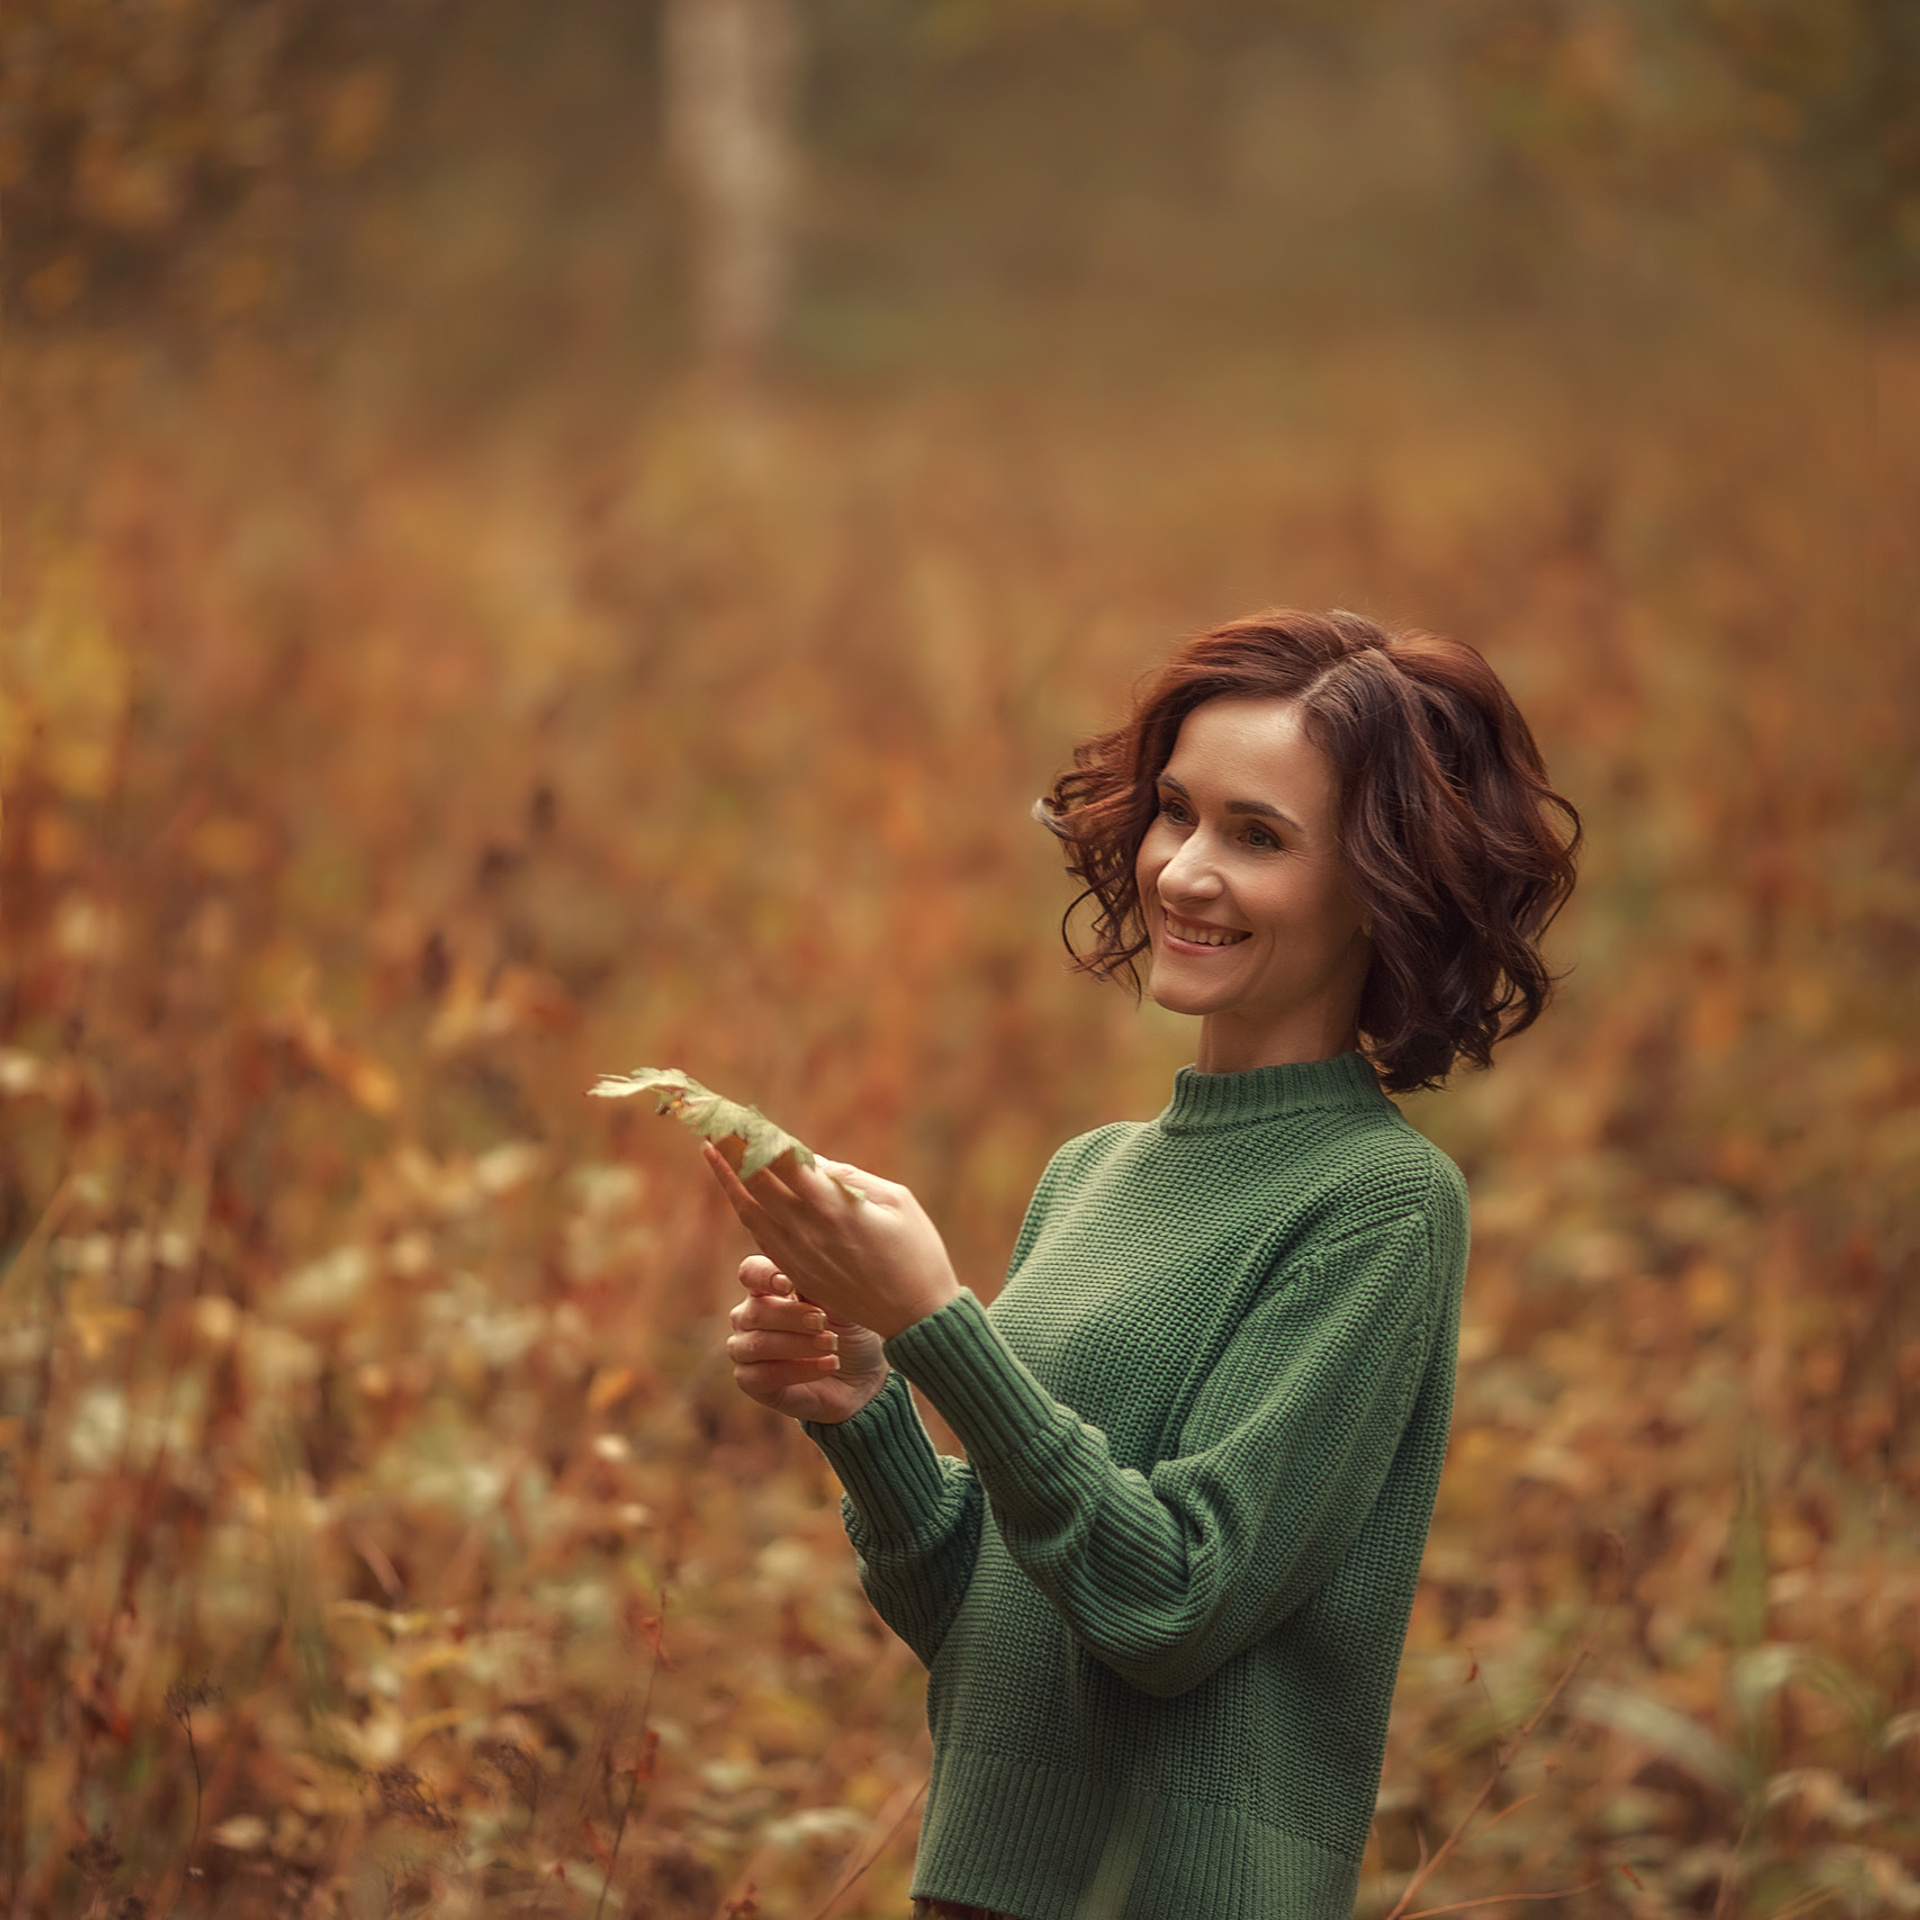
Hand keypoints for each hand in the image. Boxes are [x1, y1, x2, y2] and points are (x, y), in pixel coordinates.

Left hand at [703, 1144, 962, 1340]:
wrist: (915, 1317)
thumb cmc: (917, 1253)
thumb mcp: (897, 1202)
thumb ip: (851, 1178)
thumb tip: (812, 1161)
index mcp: (833, 1207)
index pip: (782, 1161)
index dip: (757, 1136)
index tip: (739, 1113)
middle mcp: (806, 1230)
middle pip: (756, 1181)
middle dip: (731, 1149)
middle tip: (711, 1121)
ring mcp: (796, 1254)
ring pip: (749, 1209)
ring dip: (726, 1177)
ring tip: (709, 1149)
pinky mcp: (796, 1272)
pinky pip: (760, 1234)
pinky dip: (744, 1207)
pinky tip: (737, 1191)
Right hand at [725, 1254, 889, 1423]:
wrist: (861, 1376)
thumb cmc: (848, 1330)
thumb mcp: (842, 1303)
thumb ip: (822, 1283)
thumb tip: (813, 1264)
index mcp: (767, 1288)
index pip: (750, 1272)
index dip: (764, 1275)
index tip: (790, 1284)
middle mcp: (749, 1316)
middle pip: (755, 1311)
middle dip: (791, 1316)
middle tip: (822, 1321)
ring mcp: (746, 1349)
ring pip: (757, 1344)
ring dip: (797, 1344)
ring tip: (831, 1345)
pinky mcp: (751, 1381)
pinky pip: (763, 1375)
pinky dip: (798, 1370)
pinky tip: (828, 1365)